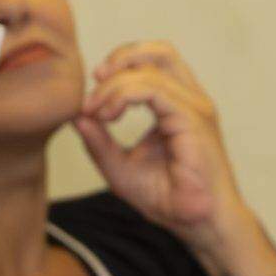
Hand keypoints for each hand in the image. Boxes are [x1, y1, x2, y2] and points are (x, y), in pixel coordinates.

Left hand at [70, 41, 257, 260]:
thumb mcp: (121, 169)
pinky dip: (123, 95)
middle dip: (121, 57)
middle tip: (95, 80)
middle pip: (160, 51)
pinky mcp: (193, 119)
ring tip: (97, 110)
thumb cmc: (170, 200)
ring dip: (114, 84)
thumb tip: (77, 117)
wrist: (199, 224)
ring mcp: (195, 108)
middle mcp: (191, 101)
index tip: (93, 97)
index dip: (120, 67)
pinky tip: (109, 115)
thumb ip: (100, 142)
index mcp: (180, 106)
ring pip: (151, 69)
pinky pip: (154, 90)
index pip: (153, 64)